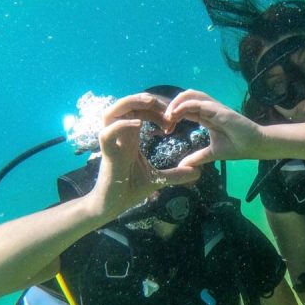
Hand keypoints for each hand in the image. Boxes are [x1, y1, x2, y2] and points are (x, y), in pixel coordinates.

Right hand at [87, 93, 200, 219]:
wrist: (115, 204)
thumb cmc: (131, 189)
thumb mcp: (159, 178)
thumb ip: (177, 173)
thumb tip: (198, 172)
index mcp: (130, 137)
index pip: (140, 112)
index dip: (156, 110)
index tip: (172, 118)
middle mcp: (119, 136)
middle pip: (126, 105)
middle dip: (145, 100)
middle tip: (166, 106)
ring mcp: (111, 143)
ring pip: (111, 112)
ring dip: (129, 103)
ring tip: (150, 102)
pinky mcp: (106, 153)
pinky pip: (107, 133)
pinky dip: (121, 125)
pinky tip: (138, 124)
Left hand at [164, 90, 263, 165]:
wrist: (255, 146)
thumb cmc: (237, 147)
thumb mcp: (211, 154)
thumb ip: (197, 157)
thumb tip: (182, 167)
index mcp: (206, 117)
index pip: (185, 109)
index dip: (173, 115)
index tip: (166, 128)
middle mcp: (209, 109)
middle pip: (186, 97)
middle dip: (172, 105)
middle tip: (163, 120)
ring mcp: (214, 108)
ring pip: (191, 95)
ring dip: (176, 102)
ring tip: (167, 115)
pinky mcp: (219, 110)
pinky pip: (198, 103)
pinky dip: (184, 106)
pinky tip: (175, 114)